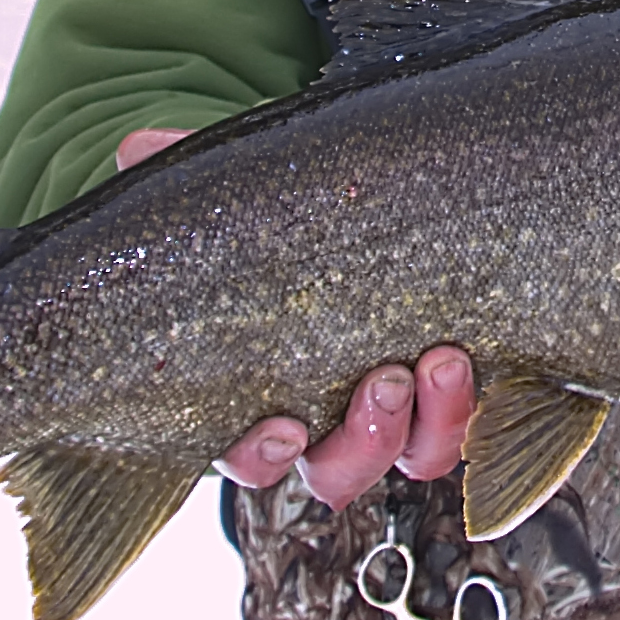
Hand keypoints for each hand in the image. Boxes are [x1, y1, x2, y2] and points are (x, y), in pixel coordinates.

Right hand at [114, 131, 477, 509]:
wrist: (380, 200)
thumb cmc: (288, 212)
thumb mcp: (242, 190)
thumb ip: (190, 175)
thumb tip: (134, 147)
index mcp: (264, 389)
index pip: (250, 452)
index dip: (262, 453)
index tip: (282, 425)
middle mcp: (333, 415)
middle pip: (340, 471)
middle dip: (365, 439)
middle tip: (385, 381)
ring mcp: (401, 405)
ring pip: (414, 454)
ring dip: (434, 423)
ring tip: (446, 361)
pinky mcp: (462, 381)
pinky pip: (480, 422)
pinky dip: (485, 406)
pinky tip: (482, 359)